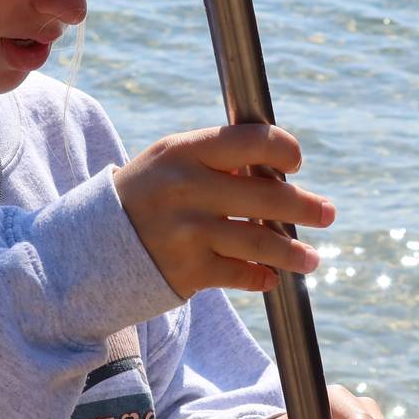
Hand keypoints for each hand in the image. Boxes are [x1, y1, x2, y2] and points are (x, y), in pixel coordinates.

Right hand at [113, 125, 332, 298]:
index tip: (295, 162)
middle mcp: (186, 189)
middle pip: (266, 196)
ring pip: (261, 241)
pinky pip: (240, 275)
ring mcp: (186, 232)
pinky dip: (261, 277)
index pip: (251, 141)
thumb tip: (281, 173)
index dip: (283, 149)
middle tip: (328, 213)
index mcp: (185, 151)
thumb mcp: (172, 162)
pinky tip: (271, 277)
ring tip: (312, 259)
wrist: (90, 245)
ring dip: (294, 252)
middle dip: (306, 206)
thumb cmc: (149, 195)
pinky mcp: (187, 271)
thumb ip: (220, 160)